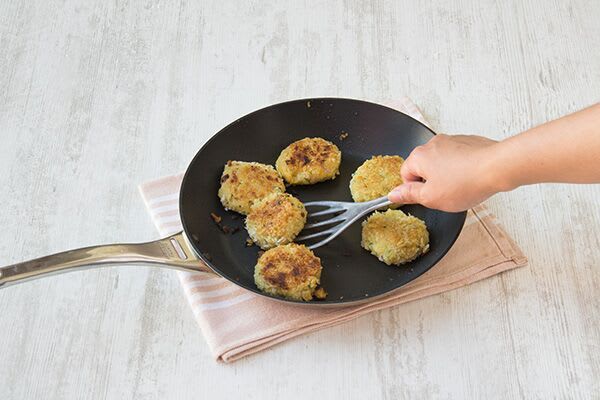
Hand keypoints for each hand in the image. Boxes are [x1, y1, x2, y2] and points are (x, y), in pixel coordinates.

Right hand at [388, 134, 503, 211]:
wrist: (498, 167)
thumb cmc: (466, 182)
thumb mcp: (431, 197)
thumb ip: (409, 195)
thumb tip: (393, 194)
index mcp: (419, 156)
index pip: (405, 174)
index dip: (415, 190)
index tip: (427, 198)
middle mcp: (433, 143)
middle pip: (423, 167)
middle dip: (432, 181)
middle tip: (445, 194)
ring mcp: (452, 140)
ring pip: (441, 162)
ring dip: (447, 174)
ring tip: (461, 186)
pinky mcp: (468, 141)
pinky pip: (458, 157)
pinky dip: (461, 167)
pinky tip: (471, 178)